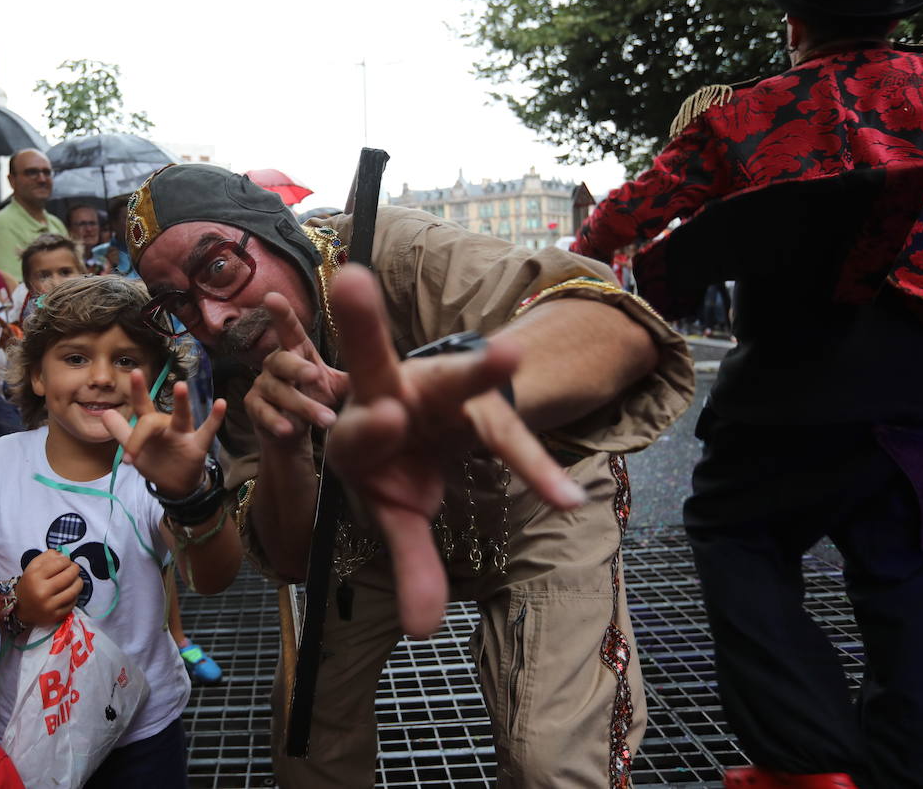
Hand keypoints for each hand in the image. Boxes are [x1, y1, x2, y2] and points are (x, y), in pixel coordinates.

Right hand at [14, 550, 82, 626]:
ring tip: (75, 579)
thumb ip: (48, 556)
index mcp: (34, 576)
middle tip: (73, 569)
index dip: (66, 560)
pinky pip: (73, 603)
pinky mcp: (55, 616)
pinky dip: (74, 596)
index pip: (60, 563)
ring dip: (78, 582)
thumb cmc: (29, 584)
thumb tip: (65, 555)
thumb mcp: (33, 567)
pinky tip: (70, 592)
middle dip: (75, 569)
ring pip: (74, 590)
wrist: (20, 608)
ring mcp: (49, 606)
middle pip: (69, 575)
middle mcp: (41, 591)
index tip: (66, 561)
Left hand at [101, 373, 226, 497]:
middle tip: (132, 421)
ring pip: (182, 417)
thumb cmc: (156, 460)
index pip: (141, 408)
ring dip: (182, 403)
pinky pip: (207, 431)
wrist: (176, 485)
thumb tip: (105, 413)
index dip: (137, 392)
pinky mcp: (198, 446)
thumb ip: (120, 431)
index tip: (135, 372)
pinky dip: (214, 418)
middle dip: (141, 424)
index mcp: (151, 425)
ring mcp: (183, 434)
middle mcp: (166, 425)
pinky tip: (221, 403)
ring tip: (181, 386)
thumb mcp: (135, 448)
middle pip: (153, 419)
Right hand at [243, 292, 348, 445]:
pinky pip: (262, 412)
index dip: (282, 314)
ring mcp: (263, 385)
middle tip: (315, 375)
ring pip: (278, 391)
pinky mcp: (254, 408)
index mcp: (297, 350)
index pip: (289, 329)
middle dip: (298, 368)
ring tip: (327, 420)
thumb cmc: (315, 396)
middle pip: (282, 360)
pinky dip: (276, 421)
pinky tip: (290, 429)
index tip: (272, 297)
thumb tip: (393, 365)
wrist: (292, 428)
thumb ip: (358, 373)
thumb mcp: (337, 383)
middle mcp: (275, 362)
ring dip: (302, 406)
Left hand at [325, 266, 585, 638]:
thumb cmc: (397, 468)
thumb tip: (423, 630)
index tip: (390, 415)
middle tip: (357, 291)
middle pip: (377, 364)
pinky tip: (565, 501)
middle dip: (368, 333)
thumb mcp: (398, 514)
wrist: (427, 424)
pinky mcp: (483, 406)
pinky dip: (535, 470)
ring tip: (510, 355)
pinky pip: (511, 439)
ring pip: (452, 377)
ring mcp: (438, 391)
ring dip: (479, 369)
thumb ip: (410, 564)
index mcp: (359, 428)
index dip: (374, 424)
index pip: (360, 427)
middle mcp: (391, 394)